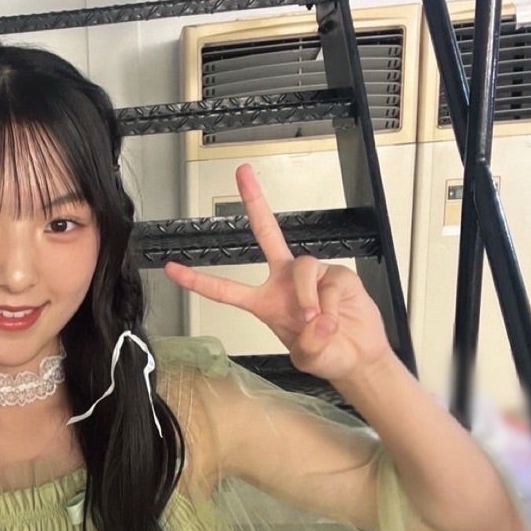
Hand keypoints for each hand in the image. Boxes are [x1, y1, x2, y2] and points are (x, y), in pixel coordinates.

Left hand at [163, 164, 392, 382]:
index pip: (224, 289)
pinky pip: (329, 283)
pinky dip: (331, 306)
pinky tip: (336, 320)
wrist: (359, 355)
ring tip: (315, 323)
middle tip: (242, 172)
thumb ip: (308, 345)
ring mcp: (311, 274)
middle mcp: (284, 280)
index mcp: (264, 301)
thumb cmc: (326, 353)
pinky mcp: (337, 275)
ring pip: (302, 269)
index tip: (171, 269)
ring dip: (307, 299)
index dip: (197, 280)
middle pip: (266, 232)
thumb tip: (315, 321)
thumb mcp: (307, 358)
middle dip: (255, 200)